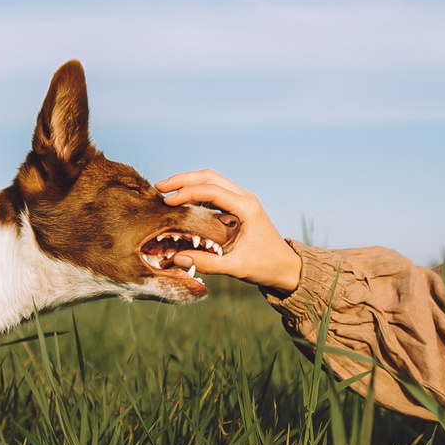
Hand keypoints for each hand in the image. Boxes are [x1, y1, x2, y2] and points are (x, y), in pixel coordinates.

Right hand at [154, 169, 304, 294]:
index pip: (212, 191)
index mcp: (247, 208)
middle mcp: (245, 198)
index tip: (166, 201)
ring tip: (165, 191)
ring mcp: (241, 199)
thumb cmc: (264, 266)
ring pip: (211, 180)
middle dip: (183, 179)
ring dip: (188, 183)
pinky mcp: (237, 205)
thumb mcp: (235, 268)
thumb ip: (206, 263)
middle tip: (160, 187)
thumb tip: (176, 259)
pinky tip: (180, 200)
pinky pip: (214, 191)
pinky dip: (196, 192)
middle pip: (210, 177)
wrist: (285, 266)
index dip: (187, 193)